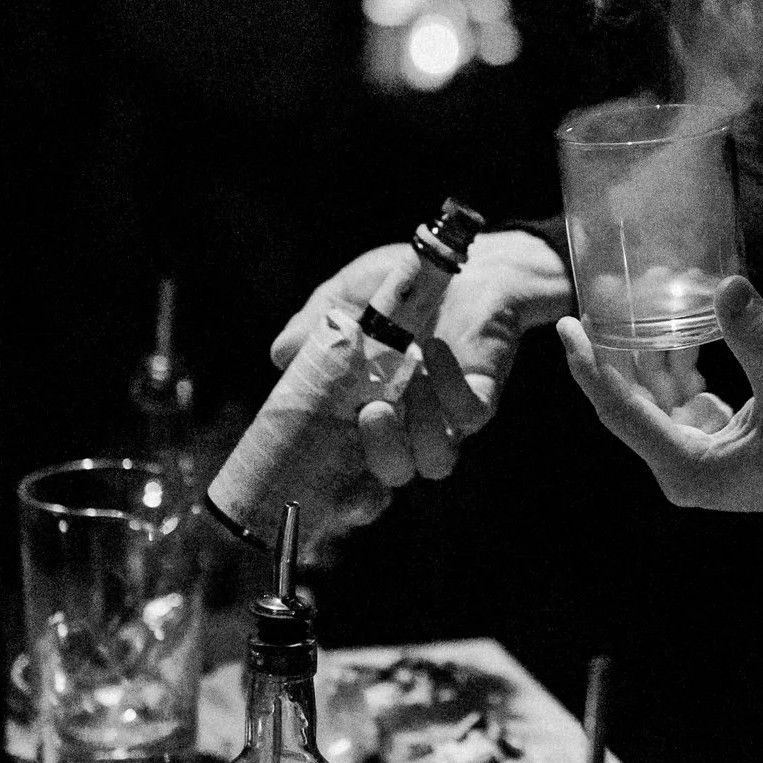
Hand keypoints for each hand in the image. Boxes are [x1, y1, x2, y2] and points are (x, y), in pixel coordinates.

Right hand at [272, 231, 573, 496]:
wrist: (457, 262)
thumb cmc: (394, 288)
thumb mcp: (343, 297)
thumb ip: (312, 327)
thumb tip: (282, 355)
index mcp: (362, 414)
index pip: (355, 477)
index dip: (347, 500)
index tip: (337, 497)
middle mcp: (405, 426)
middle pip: (394, 474)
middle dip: (382, 454)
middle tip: (373, 411)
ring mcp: (444, 417)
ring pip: (436, 460)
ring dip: (419, 426)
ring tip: (409, 377)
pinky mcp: (480, 396)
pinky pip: (469, 415)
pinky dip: (449, 385)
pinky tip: (433, 350)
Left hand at [557, 274, 762, 517]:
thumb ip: (758, 341)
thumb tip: (728, 286)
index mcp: (688, 468)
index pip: (621, 412)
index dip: (591, 368)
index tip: (568, 327)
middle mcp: (682, 467)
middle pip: (628, 403)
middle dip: (614, 351)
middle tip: (597, 299)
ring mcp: (696, 455)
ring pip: (653, 397)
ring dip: (647, 352)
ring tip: (638, 300)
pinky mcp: (713, 441)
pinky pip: (678, 398)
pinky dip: (676, 364)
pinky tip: (679, 326)